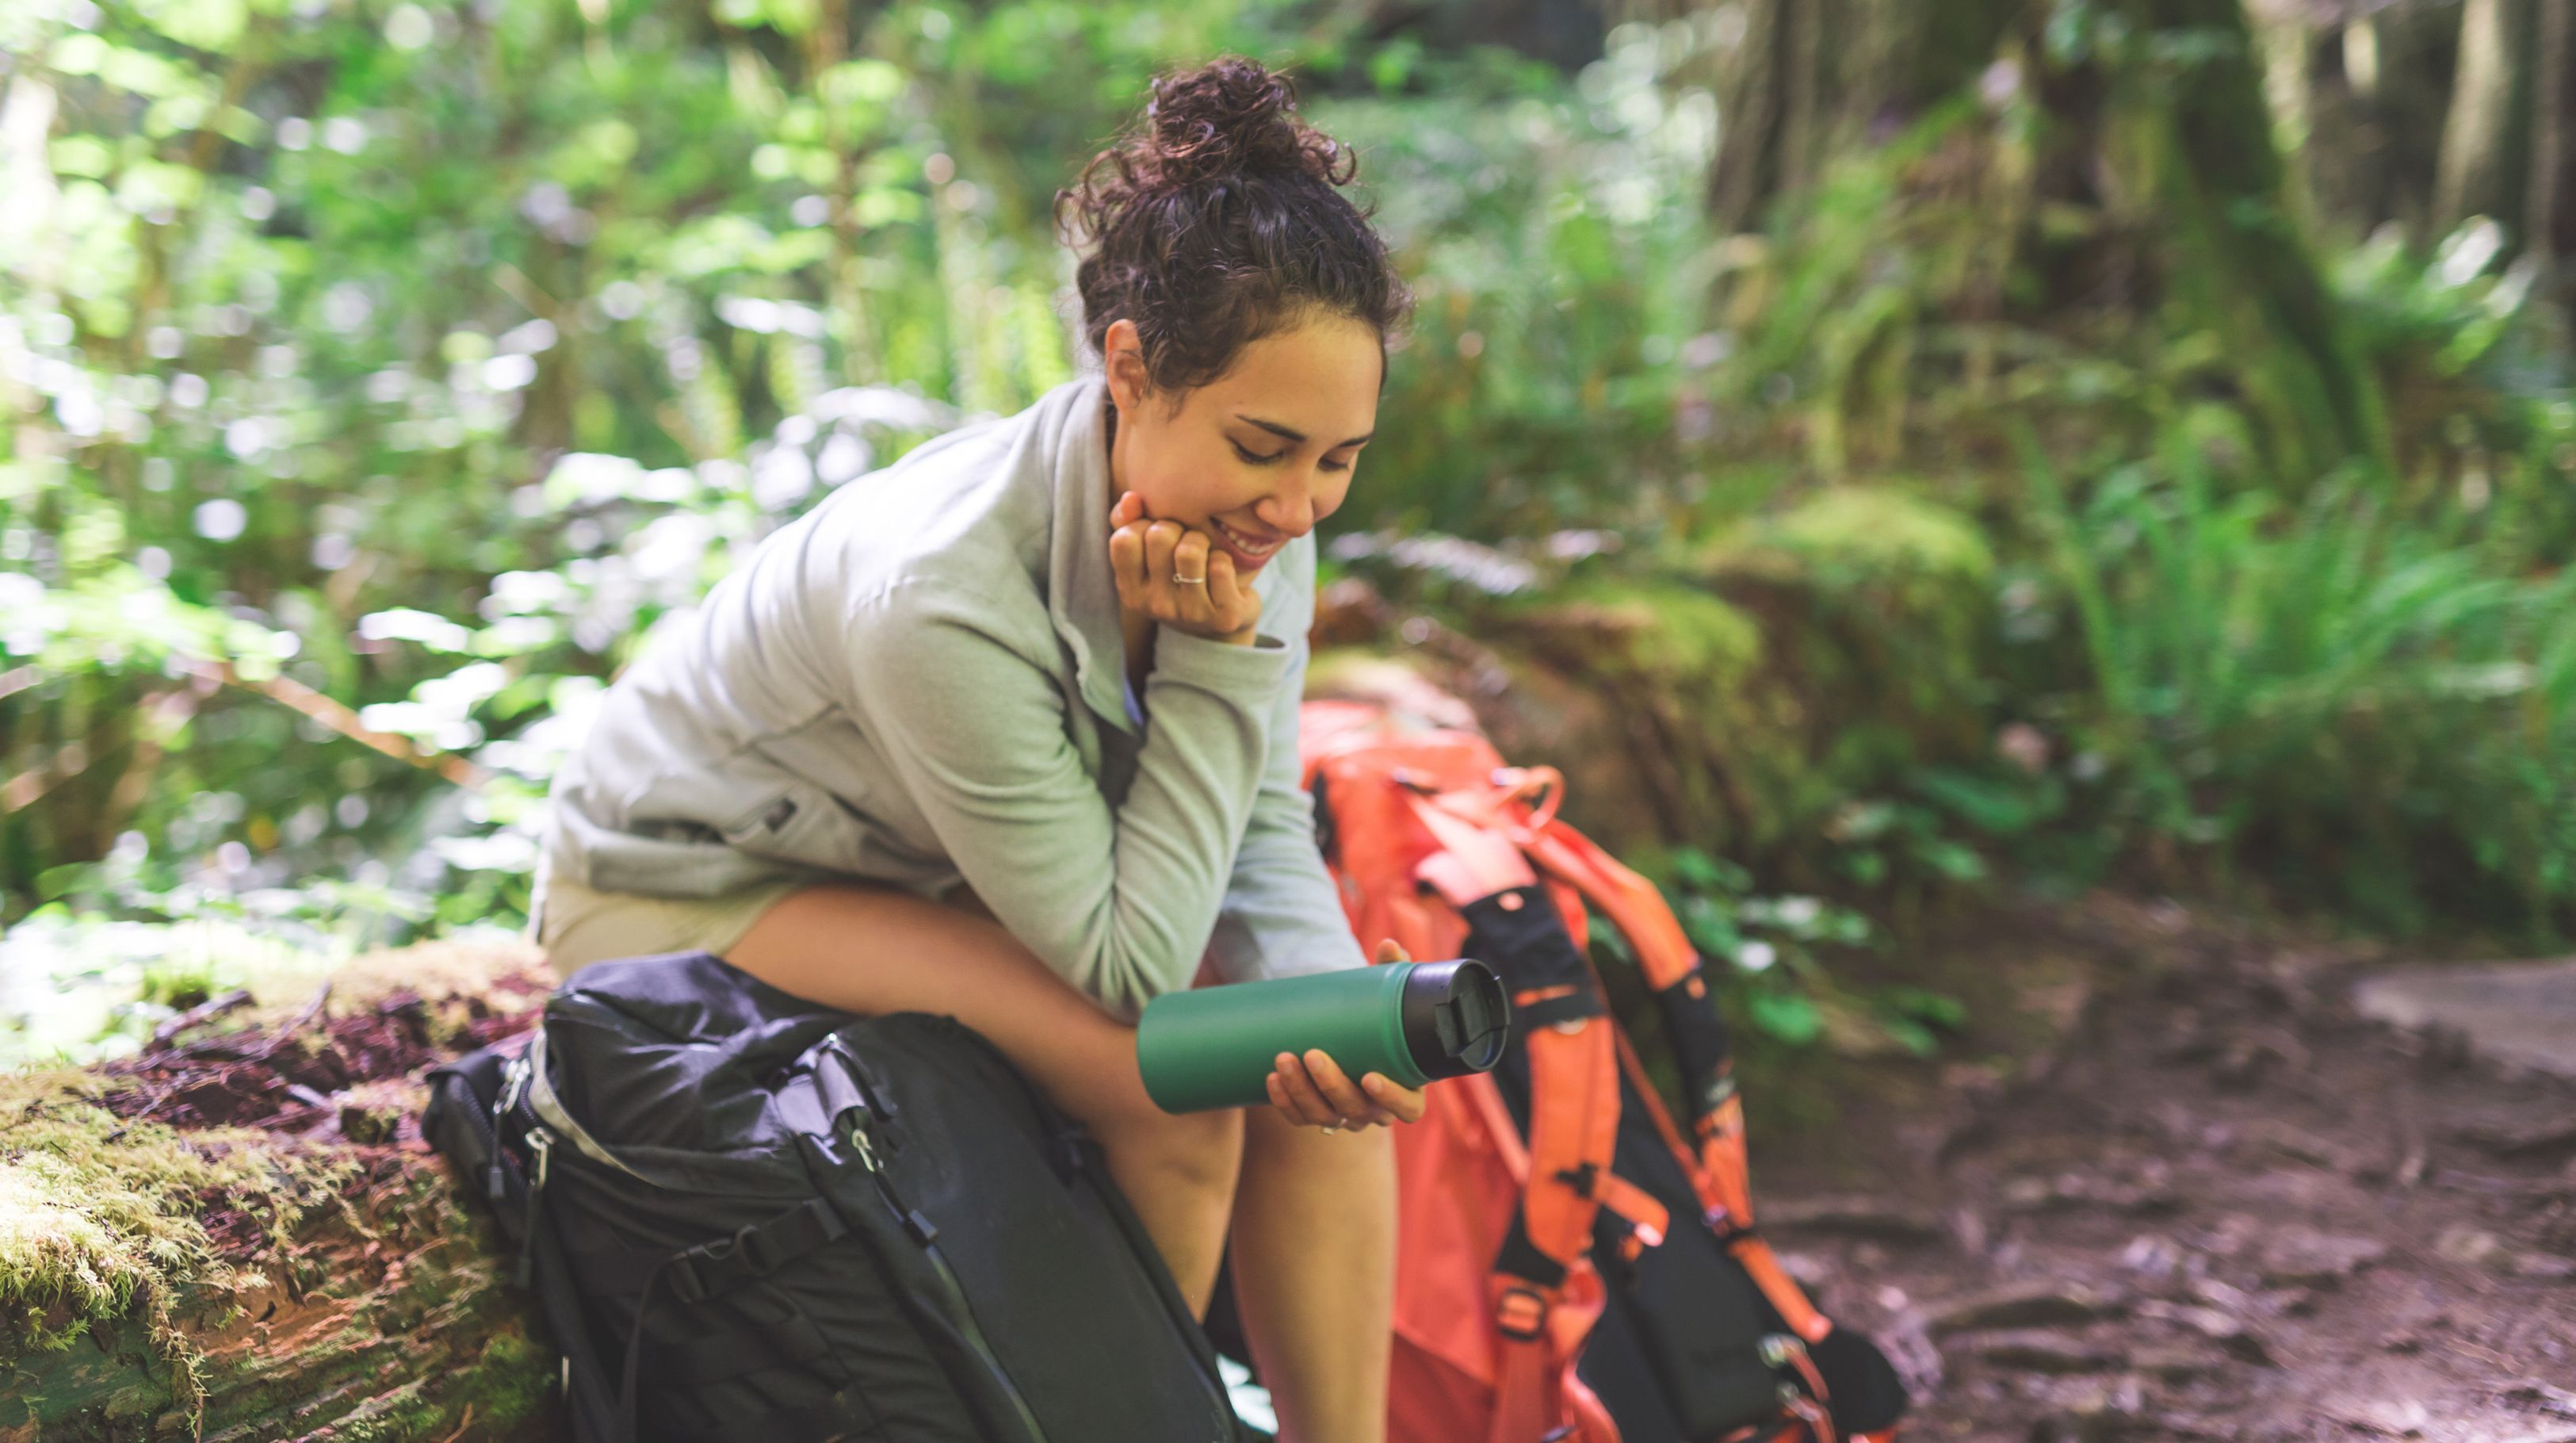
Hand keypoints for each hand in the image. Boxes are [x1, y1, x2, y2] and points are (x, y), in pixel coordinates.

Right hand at [1107, 491, 1262, 645]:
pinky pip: (1220, 566)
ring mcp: (1189, 615)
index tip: (1156, 536)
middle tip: (1183, 541)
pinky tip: (1221, 571)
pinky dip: (1224, 559)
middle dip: (1176, 528)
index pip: (1124, 539)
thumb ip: (1129, 522)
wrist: (1217, 621)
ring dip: (1200, 540)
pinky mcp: (1223, 616)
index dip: (1143, 525)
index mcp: (1130, 591)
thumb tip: (1132, 498)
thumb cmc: (1176, 575)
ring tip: (1202, 552)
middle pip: (1160, 537)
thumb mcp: (1147, 553)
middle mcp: (1155, 607)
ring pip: (1190, 551)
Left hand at [1262, 940, 1430, 1132]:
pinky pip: (1300, 1118)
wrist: (1353, 1037)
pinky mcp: (1318, 1115)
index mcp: (1407, 1088)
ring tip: (1283, 1058)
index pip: (1408, 1109)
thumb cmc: (1380, 1020)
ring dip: (1301, 1091)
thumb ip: (1394, 972)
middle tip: (1313, 1054)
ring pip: (1324, 1117)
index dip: (1390, 1098)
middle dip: (1331, 1084)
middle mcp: (1377, 1110)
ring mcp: (1346, 1116)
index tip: (1369, 1076)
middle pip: (1357, 1110)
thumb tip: (1389, 945)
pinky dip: (1285, 1102)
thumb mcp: (1389, 998)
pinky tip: (1271, 1079)